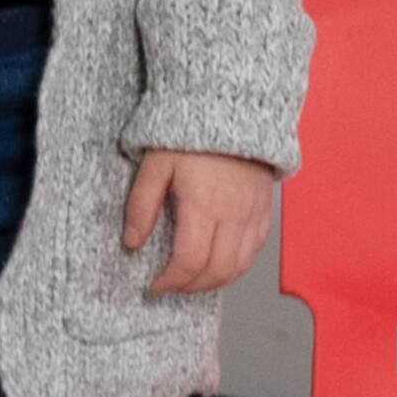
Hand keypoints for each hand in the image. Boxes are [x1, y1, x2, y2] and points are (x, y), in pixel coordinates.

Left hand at [122, 147, 275, 294]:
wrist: (230, 108)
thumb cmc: (190, 133)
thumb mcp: (155, 164)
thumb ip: (141, 206)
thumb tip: (132, 242)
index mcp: (203, 204)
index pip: (190, 261)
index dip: (170, 281)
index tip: (154, 284)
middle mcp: (233, 214)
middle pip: (216, 271)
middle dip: (190, 287)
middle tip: (170, 286)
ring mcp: (253, 213)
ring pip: (239, 266)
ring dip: (213, 282)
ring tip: (191, 280)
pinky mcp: (264, 209)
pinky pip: (254, 250)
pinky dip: (235, 266)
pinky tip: (217, 263)